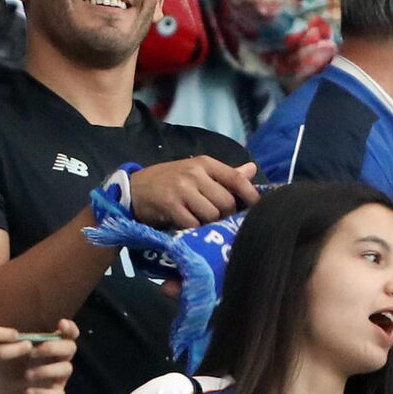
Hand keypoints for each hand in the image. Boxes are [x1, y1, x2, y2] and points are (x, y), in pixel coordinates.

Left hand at [0, 319, 78, 393]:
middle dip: (54, 347)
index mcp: (50, 346)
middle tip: (33, 352)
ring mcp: (59, 379)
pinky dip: (43, 392)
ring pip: (66, 369)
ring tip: (27, 375)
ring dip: (48, 369)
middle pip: (70, 348)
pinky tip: (28, 391)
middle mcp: (59, 361)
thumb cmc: (8, 372)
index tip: (60, 323)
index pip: (69, 333)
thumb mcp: (1, 355)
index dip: (69, 327)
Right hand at [130, 158, 259, 228]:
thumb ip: (225, 174)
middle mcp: (195, 173)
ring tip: (203, 225)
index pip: (236, 178)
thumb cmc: (171, 181)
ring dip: (210, 224)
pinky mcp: (170, 205)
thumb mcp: (197, 172)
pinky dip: (194, 230)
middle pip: (226, 201)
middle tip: (220, 222)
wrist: (134, 189)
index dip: (251, 195)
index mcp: (206, 163)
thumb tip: (253, 170)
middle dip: (226, 216)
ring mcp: (182, 188)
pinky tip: (189, 229)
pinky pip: (193, 224)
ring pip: (211, 214)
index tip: (258, 209)